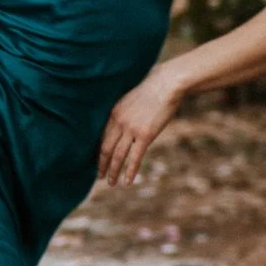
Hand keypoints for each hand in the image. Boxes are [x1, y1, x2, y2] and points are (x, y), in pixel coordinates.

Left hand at [96, 67, 183, 187]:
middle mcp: (119, 122)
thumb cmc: (153, 86)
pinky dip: (130, 171)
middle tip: (99, 176)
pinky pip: (135, 157)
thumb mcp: (131, 97)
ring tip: (110, 183)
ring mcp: (131, 129)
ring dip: (113, 171)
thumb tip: (124, 122)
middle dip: (101, 164)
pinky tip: (127, 182)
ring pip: (118, 155)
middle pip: (105, 148)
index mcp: (114, 112)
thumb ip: (125, 111)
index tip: (97, 160)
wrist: (168, 82)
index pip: (101, 136)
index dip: (98, 151)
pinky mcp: (145, 135)